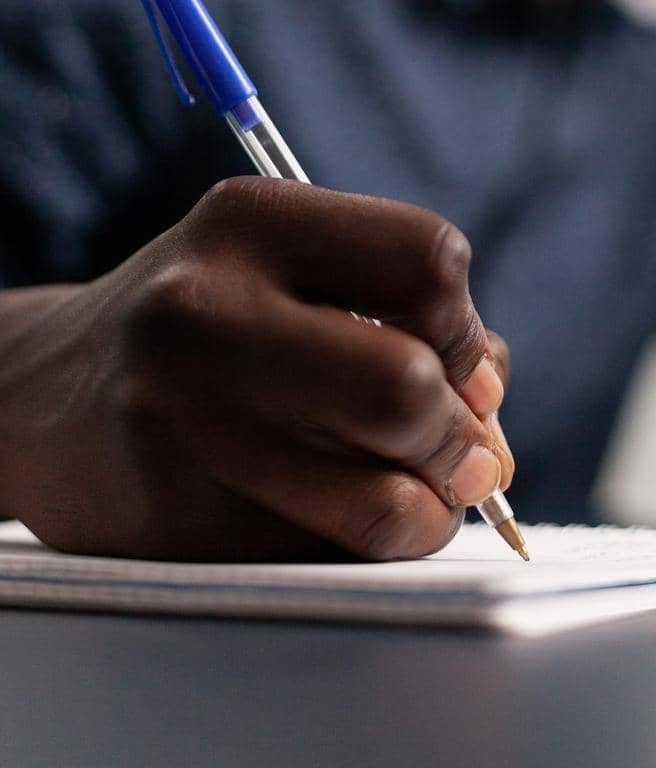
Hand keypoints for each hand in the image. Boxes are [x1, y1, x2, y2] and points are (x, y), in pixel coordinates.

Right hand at [0, 178, 512, 560]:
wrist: (43, 395)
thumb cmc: (208, 326)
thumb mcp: (291, 270)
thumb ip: (406, 315)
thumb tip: (489, 413)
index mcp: (252, 219)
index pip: (428, 259)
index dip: (468, 326)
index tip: (459, 362)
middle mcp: (205, 309)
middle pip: (407, 385)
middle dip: (460, 437)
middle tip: (459, 452)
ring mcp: (181, 420)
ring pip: (384, 500)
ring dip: (428, 511)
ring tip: (411, 496)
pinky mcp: (170, 519)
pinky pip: (328, 556)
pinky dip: (358, 546)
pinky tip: (324, 513)